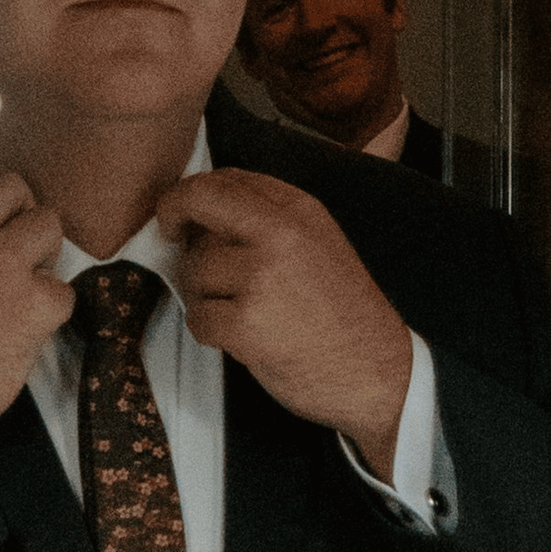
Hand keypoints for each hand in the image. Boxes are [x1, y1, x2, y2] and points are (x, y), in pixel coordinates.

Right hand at [0, 171, 74, 438]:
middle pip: (15, 189)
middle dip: (16, 218)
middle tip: (9, 255)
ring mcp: (2, 264)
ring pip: (48, 224)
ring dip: (40, 253)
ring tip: (20, 287)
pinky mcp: (31, 305)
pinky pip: (63, 290)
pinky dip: (51, 309)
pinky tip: (24, 328)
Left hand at [157, 168, 412, 479]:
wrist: (377, 372)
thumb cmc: (345, 315)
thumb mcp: (319, 246)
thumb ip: (270, 221)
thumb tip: (204, 212)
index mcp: (300, 212)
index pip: (228, 179)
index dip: (191, 192)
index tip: (179, 210)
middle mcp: (282, 236)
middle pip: (201, 204)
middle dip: (174, 218)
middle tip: (172, 239)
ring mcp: (263, 279)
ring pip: (194, 269)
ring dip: (203, 293)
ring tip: (237, 310)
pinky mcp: (248, 325)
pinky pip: (199, 317)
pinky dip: (209, 331)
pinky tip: (238, 337)